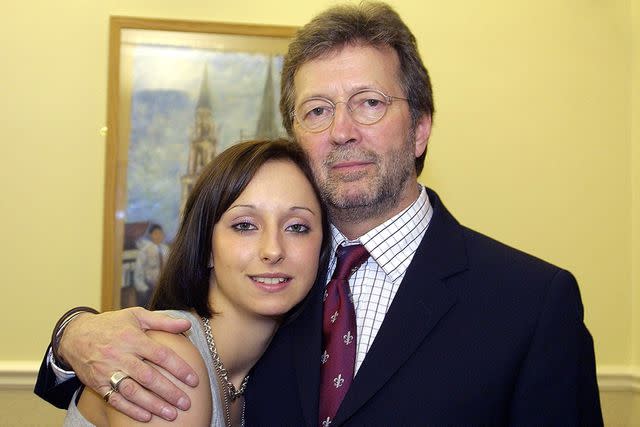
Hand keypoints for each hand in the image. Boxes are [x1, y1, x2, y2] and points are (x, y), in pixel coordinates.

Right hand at [58, 307, 197, 420]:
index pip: (160, 355)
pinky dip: (131, 410)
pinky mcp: (97, 384)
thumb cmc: (111, 324)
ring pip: (133, 392)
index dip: (179, 368)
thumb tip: (187, 324)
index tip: (193, 380)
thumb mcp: (136, 316)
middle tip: (186, 403)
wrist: (75, 335)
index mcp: (132, 338)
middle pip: (148, 377)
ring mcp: (107, 371)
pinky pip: (115, 400)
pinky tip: (147, 417)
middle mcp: (120, 355)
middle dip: (169, 392)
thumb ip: (163, 321)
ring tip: (171, 414)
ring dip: (153, 405)